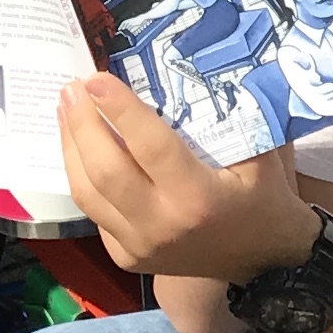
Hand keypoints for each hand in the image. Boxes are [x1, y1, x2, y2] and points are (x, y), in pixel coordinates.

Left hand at [59, 72, 319, 279]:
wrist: (265, 262)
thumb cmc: (265, 199)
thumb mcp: (263, 156)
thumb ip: (234, 118)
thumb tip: (200, 71)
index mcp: (198, 198)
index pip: (149, 146)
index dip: (120, 110)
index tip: (97, 78)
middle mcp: (162, 225)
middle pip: (105, 170)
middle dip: (82, 125)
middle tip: (73, 89)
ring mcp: (139, 246)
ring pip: (87, 193)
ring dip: (71, 148)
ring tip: (67, 110)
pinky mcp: (126, 256)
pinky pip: (94, 212)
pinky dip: (83, 176)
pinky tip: (83, 149)